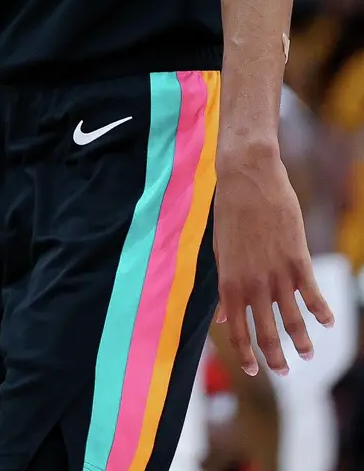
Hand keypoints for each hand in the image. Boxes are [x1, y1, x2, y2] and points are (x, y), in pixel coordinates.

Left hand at [214, 143, 332, 375]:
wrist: (247, 177)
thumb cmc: (229, 211)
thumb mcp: (220, 250)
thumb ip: (223, 287)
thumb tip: (223, 318)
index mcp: (229, 282)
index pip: (236, 331)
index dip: (245, 354)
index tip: (253, 370)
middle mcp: (252, 284)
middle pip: (266, 334)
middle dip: (275, 358)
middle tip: (283, 372)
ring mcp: (276, 273)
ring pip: (293, 321)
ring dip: (301, 342)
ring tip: (307, 355)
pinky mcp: (297, 259)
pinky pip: (313, 295)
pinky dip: (322, 313)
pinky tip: (329, 323)